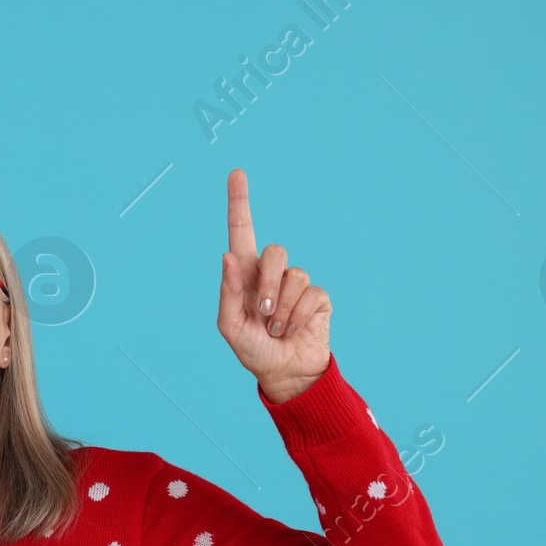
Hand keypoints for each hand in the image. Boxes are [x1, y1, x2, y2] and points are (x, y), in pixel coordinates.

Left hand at [217, 167, 330, 401]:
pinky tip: (293, 329)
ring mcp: (296, 284)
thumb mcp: (230, 325)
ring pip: (293, 274)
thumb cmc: (252, 349)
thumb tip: (227, 256)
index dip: (238, 201)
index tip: (236, 172)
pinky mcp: (318, 299)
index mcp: (244, 273)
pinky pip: (311, 294)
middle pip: (274, 251)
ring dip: (282, 308)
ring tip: (276, 327)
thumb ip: (227, 291)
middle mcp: (271, 273)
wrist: (284, 373)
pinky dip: (298, 316)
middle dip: (267, 284)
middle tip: (262, 313)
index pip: (241, 230)